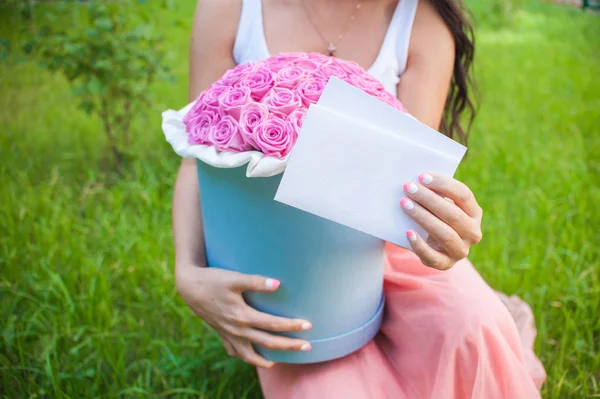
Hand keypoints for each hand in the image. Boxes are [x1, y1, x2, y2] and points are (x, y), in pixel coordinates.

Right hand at [175, 264, 312, 367]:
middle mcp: (237, 329)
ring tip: (278, 362)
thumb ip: (255, 281)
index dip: (292, 326)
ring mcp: (228, 334)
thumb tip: (277, 284)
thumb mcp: (234, 278)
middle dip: (289, 345)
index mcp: (243, 316)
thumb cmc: (213, 279)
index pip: (273, 324)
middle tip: (308, 346)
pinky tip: (253, 357)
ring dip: (266, 359)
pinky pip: (235, 352)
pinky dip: (246, 357)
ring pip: (250, 354)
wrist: (189, 287)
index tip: (308, 325)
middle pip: (268, 342)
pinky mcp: (221, 334)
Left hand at [400, 173, 482, 269]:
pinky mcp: (445, 264)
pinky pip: (433, 257)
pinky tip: (408, 232)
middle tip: (409, 188)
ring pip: (445, 234)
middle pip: (453, 214)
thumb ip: (435, 193)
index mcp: (474, 213)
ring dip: (423, 217)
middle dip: (429, 199)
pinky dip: (420, 245)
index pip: (464, 195)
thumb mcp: (441, 204)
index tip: (422, 177)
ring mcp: (461, 251)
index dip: (443, 184)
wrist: (431, 244)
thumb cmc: (435, 215)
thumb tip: (417, 180)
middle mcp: (472, 233)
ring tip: (405, 204)